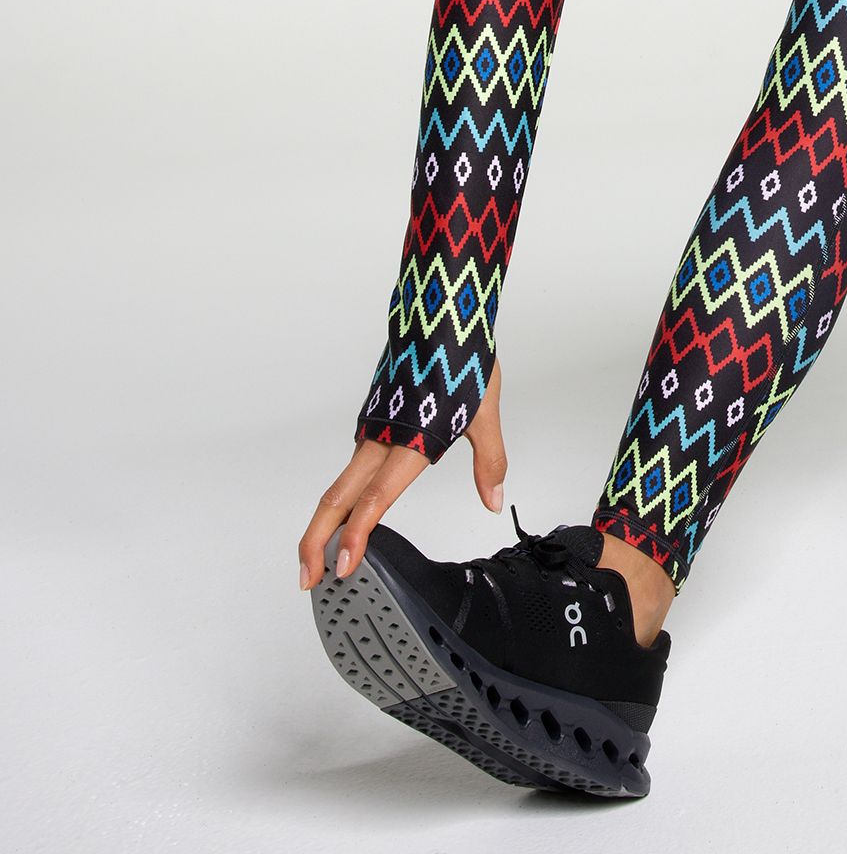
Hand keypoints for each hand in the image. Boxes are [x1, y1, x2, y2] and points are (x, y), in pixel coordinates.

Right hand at [298, 361, 508, 588]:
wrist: (442, 311)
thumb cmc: (462, 357)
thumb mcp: (485, 413)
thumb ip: (489, 461)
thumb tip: (494, 500)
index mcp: (409, 440)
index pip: (374, 498)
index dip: (356, 536)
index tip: (342, 568)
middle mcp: (381, 437)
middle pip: (337, 498)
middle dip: (317, 541)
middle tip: (307, 578)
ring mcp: (372, 427)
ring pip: (339, 481)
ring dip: (326, 520)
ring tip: (323, 554)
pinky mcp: (373, 417)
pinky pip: (351, 462)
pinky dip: (342, 494)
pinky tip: (348, 509)